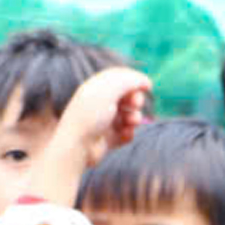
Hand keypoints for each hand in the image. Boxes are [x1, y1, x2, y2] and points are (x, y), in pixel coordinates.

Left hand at [25, 68, 152, 204]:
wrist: (77, 146)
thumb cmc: (90, 115)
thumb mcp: (109, 90)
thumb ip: (129, 80)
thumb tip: (146, 81)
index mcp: (97, 88)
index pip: (120, 78)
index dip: (135, 80)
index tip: (147, 86)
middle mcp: (100, 103)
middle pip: (127, 97)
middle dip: (135, 100)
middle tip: (136, 104)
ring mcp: (104, 122)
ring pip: (129, 116)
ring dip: (135, 117)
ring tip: (132, 122)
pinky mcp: (108, 139)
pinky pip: (126, 133)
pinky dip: (129, 133)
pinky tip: (125, 134)